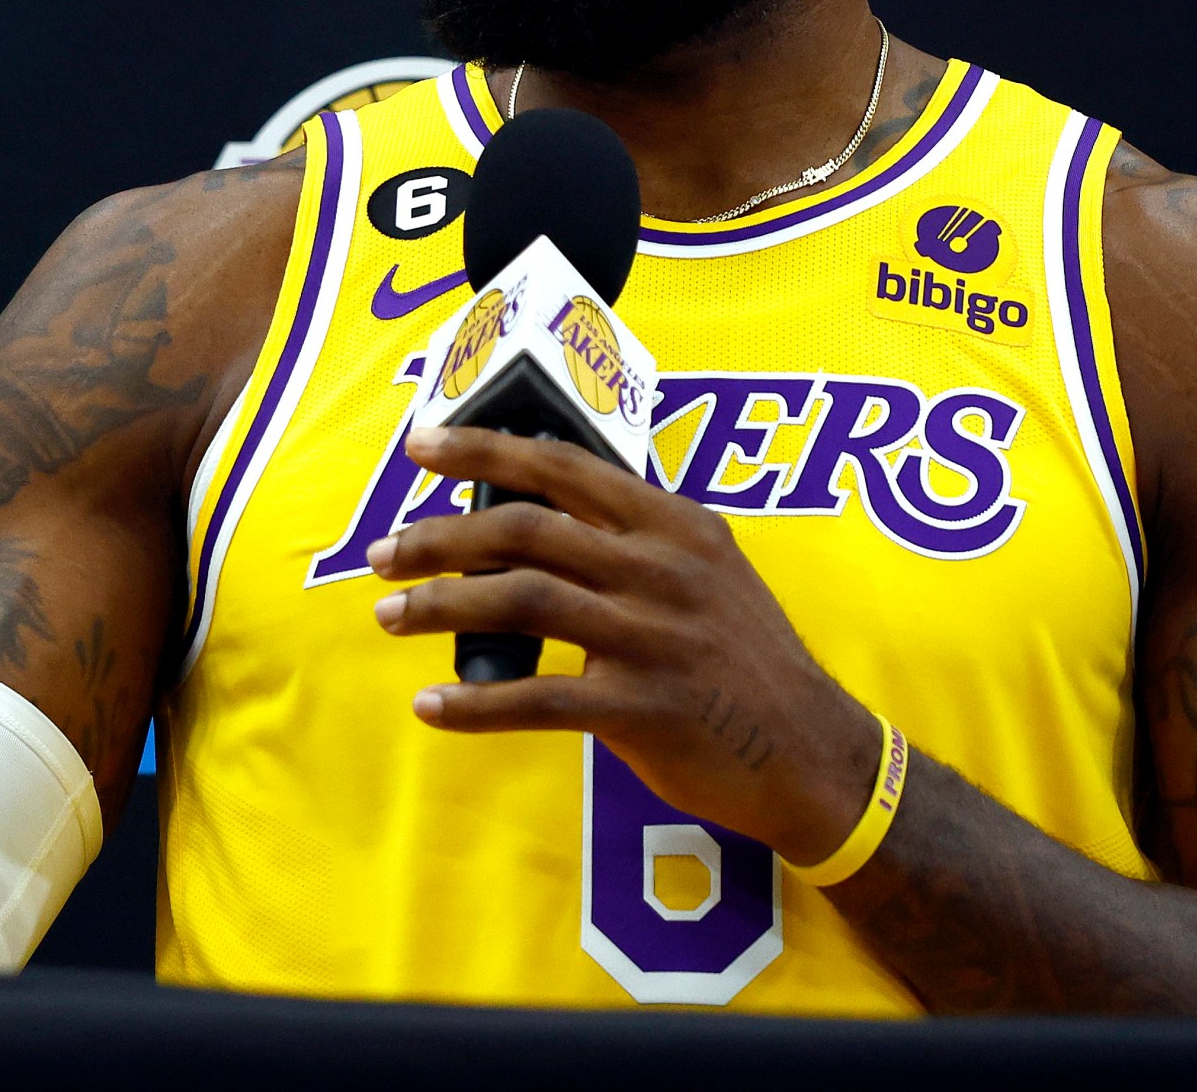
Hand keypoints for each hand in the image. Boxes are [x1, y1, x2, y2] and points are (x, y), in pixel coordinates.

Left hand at [367, 425, 880, 864]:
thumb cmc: (748, 659)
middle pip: (524, 528)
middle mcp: (658, 567)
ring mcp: (650, 635)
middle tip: (383, 552)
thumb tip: (547, 509)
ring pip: (520, 601)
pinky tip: (432, 706)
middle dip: (439, 536)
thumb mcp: (710, 569)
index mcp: (671, 522)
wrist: (814, 752)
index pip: (562, 465)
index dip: (484, 449)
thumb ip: (638, 536)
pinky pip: (537, 698)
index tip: (422, 444)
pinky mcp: (639, 707)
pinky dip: (475, 702)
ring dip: (439, 607)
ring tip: (388, 615)